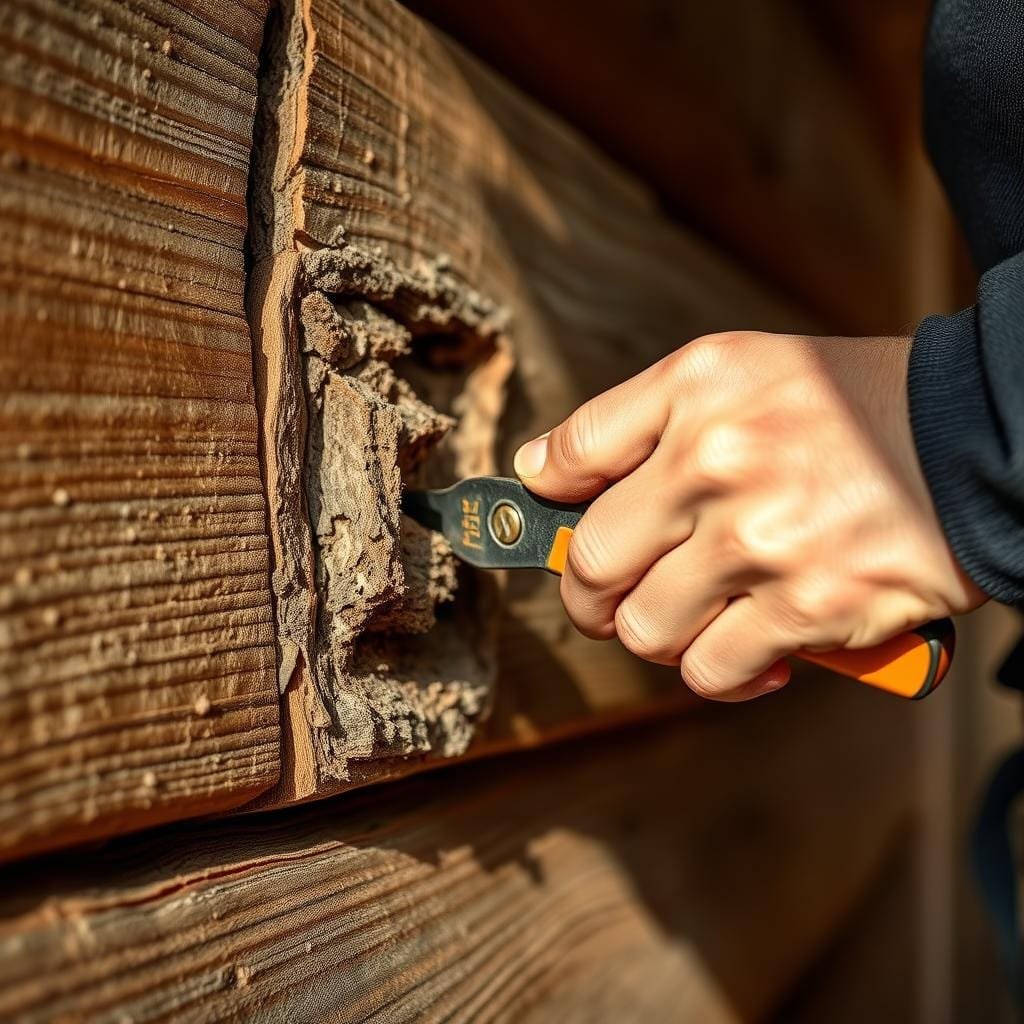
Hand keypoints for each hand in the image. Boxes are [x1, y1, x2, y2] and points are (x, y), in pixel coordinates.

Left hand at [514, 332, 985, 700]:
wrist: (975, 436)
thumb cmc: (845, 405)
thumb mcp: (733, 372)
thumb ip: (630, 418)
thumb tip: (539, 468)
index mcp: (694, 395)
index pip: (571, 458)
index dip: (539, 504)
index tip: (537, 528)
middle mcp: (719, 463)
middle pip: (592, 565)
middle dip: (589, 595)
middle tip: (611, 594)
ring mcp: (764, 542)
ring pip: (645, 629)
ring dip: (656, 634)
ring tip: (690, 615)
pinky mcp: (813, 608)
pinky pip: (713, 670)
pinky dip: (717, 672)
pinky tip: (746, 651)